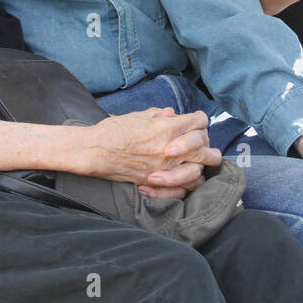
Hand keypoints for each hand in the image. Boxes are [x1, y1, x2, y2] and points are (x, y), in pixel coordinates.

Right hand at [84, 108, 219, 196]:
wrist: (94, 150)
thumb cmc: (113, 130)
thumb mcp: (138, 115)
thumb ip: (159, 114)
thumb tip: (172, 113)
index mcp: (167, 127)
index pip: (198, 122)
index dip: (200, 120)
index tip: (197, 121)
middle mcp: (171, 148)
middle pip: (204, 145)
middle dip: (208, 143)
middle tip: (207, 144)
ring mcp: (165, 167)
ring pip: (198, 169)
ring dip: (203, 165)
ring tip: (205, 163)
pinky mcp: (156, 182)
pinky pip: (182, 188)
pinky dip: (187, 184)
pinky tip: (189, 180)